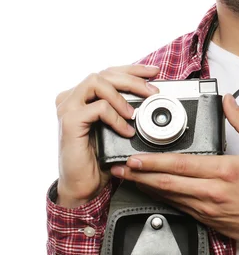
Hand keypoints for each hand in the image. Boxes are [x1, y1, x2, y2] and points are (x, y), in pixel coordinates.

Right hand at [55, 64, 159, 207]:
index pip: (109, 72)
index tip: (154, 72)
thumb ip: (126, 109)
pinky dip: (116, 117)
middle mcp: (72, 98)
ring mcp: (68, 107)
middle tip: (153, 92)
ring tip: (136, 113)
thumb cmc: (100, 158)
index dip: (133, 69)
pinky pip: (98, 108)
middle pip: (105, 74)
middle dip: (133, 80)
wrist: (84, 185)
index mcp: (83, 96)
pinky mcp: (69, 121)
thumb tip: (152, 95)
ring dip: (122, 95)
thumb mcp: (118, 127)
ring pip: (97, 82)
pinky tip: (126, 130)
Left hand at [111, 94, 238, 242]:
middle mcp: (212, 191)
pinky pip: (179, 207)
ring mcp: (207, 208)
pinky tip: (152, 192)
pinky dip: (162, 198)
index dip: (154, 162)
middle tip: (119, 169)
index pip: (181, 165)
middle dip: (140, 176)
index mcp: (224, 170)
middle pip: (167, 183)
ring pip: (169, 197)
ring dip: (146, 187)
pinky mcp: (207, 219)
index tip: (135, 158)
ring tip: (128, 179)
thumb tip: (228, 101)